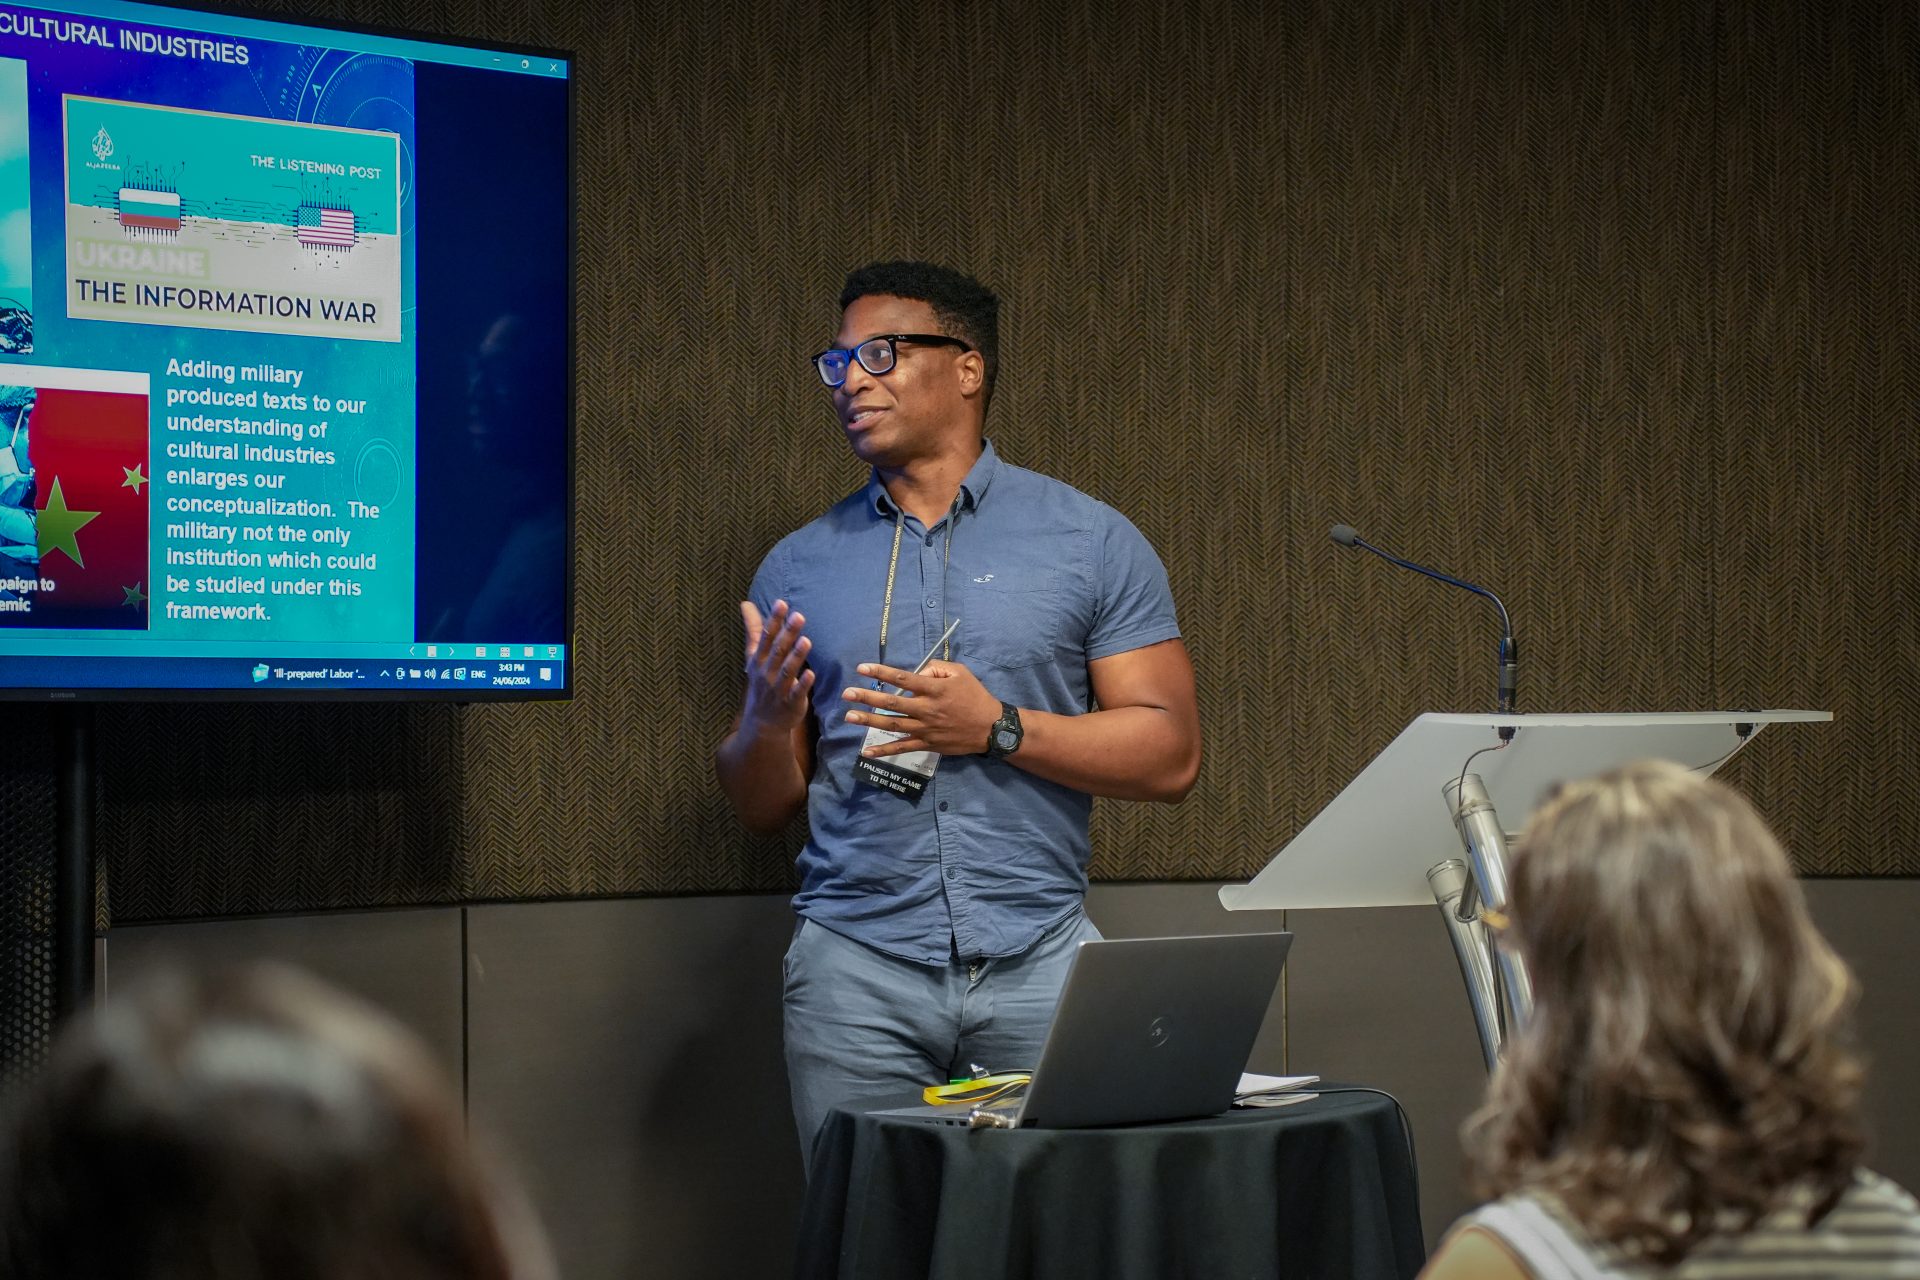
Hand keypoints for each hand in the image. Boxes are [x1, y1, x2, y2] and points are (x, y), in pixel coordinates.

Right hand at [740, 599, 812, 735]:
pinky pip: (797, 693)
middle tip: (798, 616)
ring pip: (787, 671)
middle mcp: (767, 673)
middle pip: (778, 651)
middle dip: (787, 634)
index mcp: (759, 660)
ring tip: (805, 640)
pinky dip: (803, 684)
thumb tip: (746, 603)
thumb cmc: (760, 682)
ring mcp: (778, 689)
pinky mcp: (791, 703)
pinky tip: (811, 673)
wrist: (762, 723)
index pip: (766, 637)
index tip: (781, 603)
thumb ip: (753, 629)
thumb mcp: (754, 656)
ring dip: (796, 656)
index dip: (773, 620)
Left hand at [842, 660, 1001, 757]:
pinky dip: (884, 751)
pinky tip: (866, 752)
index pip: (902, 678)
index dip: (880, 673)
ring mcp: (925, 729)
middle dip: (867, 698)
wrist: (991, 728)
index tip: (862, 668)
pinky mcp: (927, 744)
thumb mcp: (961, 672)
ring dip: (869, 721)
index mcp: (934, 689)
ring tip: (849, 716)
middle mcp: (926, 709)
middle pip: (892, 703)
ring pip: (892, 725)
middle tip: (847, 693)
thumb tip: (916, 672)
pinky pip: (902, 748)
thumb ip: (937, 668)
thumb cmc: (975, 696)